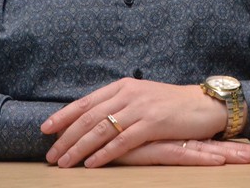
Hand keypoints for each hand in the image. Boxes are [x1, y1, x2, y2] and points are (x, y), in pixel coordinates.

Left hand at [40, 78, 227, 167]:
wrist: (203, 105)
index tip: (45, 129)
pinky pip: (122, 140)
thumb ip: (118, 106)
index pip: (86, 101)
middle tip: (51, 154)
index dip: (63, 115)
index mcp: (122, 86)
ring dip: (79, 148)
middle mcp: (128, 94)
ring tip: (65, 162)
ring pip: (101, 129)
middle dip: (66, 137)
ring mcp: (140, 108)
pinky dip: (104, 153)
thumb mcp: (141, 98)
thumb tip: (91, 121)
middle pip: (89, 117)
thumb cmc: (171, 105)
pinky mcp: (153, 123)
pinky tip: (92, 163)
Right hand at [114, 139, 249, 165]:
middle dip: (237, 150)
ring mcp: (165, 140)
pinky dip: (203, 158)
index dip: (227, 143)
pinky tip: (220, 161)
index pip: (202, 138)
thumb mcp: (137, 143)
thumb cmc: (113, 136)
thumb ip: (150, 142)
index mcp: (169, 134)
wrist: (92, 130)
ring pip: (203, 149)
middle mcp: (171, 135)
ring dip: (230, 154)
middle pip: (209, 143)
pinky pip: (183, 154)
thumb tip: (162, 146)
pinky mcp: (155, 147)